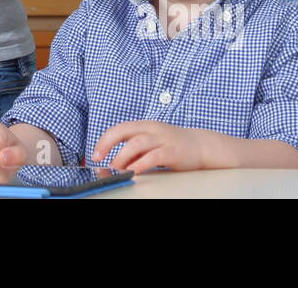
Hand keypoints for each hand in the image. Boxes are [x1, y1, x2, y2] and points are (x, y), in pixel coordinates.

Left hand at [92, 120, 218, 172]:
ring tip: (116, 169)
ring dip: (122, 157)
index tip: (96, 154)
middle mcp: (152, 129)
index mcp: (144, 126)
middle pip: (124, 131)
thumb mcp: (151, 145)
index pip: (119, 128)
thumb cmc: (172, 147)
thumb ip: (135, 153)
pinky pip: (154, 156)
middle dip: (107, 144)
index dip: (105, 140)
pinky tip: (135, 171)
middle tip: (99, 159)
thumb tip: (113, 165)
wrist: (202, 146)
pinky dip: (141, 164)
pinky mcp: (173, 151)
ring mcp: (163, 139)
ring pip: (137, 143)